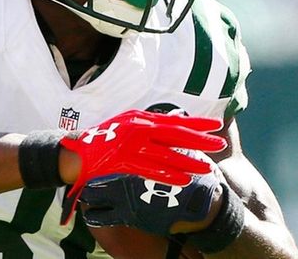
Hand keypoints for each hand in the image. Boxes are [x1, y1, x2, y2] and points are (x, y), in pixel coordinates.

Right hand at [59, 109, 226, 223]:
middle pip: (176, 135)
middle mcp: (139, 130)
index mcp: (141, 119)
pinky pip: (150, 170)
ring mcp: (132, 146)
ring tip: (206, 168)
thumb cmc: (104, 137)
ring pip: (167, 155)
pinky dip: (168, 174)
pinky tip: (183, 179)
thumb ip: (150, 123)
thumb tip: (173, 124)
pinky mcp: (125, 162)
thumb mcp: (128, 122)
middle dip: (200, 141)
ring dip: (188, 162)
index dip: (197, 123)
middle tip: (219, 145)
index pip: (175, 120)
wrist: (78, 151)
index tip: (215, 126)